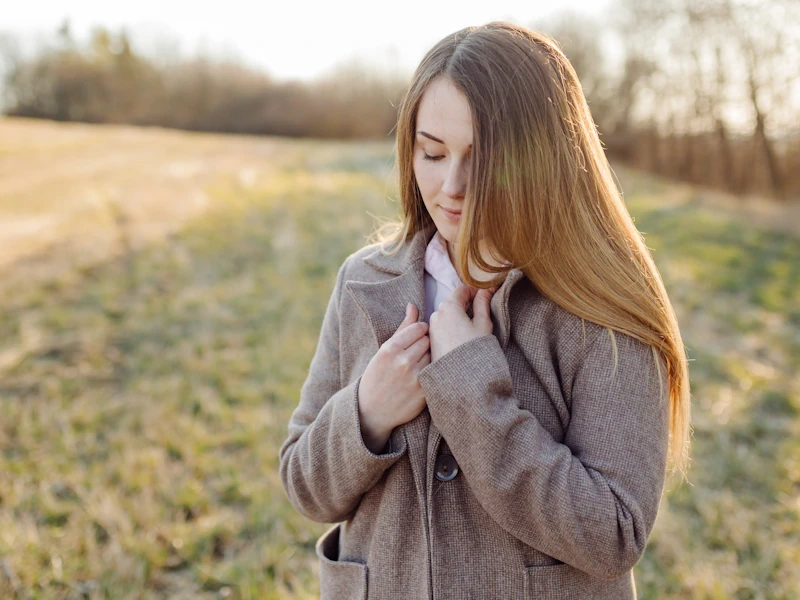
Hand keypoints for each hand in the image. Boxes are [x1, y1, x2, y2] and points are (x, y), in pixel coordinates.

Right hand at [357, 303, 430, 451]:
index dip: (421, 331)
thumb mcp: (384, 350)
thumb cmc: (378, 376)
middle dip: (426, 343)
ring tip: (421, 364)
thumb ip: (402, 327)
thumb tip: (413, 306)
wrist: (372, 411)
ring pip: (435, 355)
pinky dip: (435, 371)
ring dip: (432, 357)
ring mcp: (415, 378)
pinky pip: (437, 372)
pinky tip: (426, 375)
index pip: (419, 328)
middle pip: (429, 340)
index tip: (418, 337)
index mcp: (390, 349)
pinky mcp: (424, 392)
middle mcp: (402, 362)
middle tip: (419, 352)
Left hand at [429, 284, 498, 362]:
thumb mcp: (483, 323)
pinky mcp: (431, 340)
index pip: (462, 290)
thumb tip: (486, 289)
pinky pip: (443, 327)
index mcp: (448, 306)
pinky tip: (463, 338)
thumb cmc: (474, 350)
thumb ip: (483, 303)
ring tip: (473, 329)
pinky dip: (452, 327)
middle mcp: (436, 314)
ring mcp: (432, 328)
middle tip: (482, 314)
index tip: (485, 298)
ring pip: (448, 315)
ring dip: (459, 317)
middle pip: (453, 302)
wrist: (461, 378)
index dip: (475, 291)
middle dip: (467, 305)